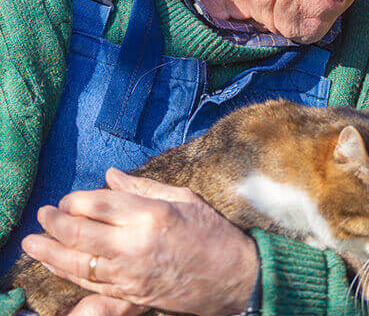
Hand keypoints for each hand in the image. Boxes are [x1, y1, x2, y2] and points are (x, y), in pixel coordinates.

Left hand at [22, 168, 258, 315]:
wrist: (232, 275)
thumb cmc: (212, 231)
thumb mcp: (182, 199)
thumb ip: (143, 188)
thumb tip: (111, 176)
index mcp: (151, 215)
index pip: (99, 204)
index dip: (76, 200)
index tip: (68, 198)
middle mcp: (136, 245)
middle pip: (80, 233)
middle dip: (54, 223)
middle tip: (43, 215)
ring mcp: (131, 274)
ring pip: (77, 264)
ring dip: (50, 253)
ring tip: (34, 243)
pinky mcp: (132, 294)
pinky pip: (91, 286)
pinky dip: (68, 276)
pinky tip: (56, 266)